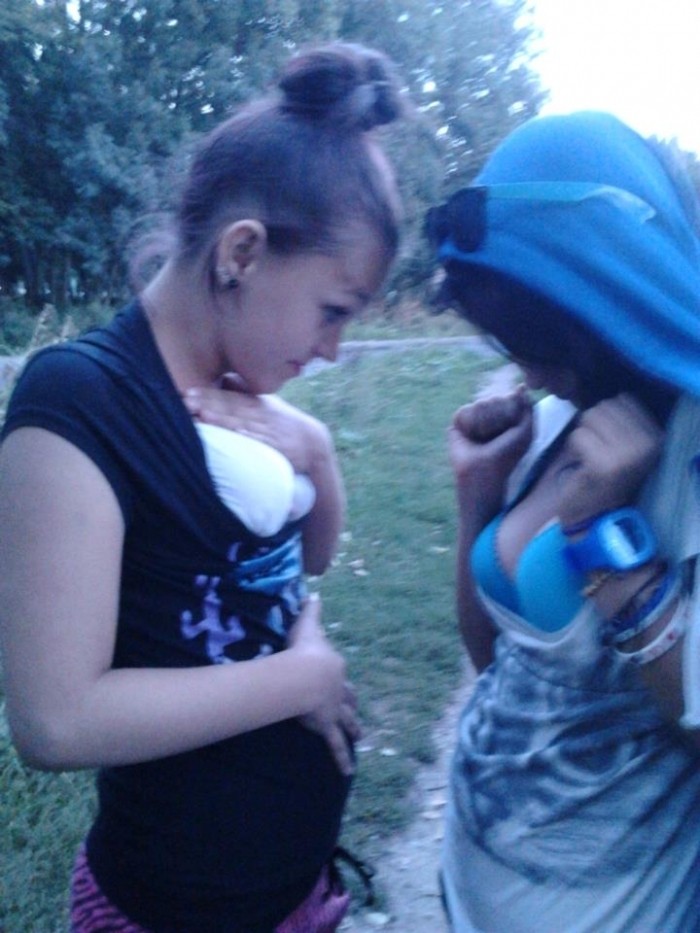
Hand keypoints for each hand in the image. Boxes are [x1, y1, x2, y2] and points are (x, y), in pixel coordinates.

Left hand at [183, 375, 329, 474]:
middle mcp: (260, 414)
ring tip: (200, 415)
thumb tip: (225, 379)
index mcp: (257, 404)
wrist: (314, 443)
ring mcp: (267, 430)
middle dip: (207, 404)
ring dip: (221, 420)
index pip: (229, 397)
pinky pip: (259, 440)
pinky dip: (245, 436)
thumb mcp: (267, 405)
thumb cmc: (285, 424)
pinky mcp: (275, 446)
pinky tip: (232, 434)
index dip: (208, 395)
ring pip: (241, 423)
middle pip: (231, 408)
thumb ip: (245, 393)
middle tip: (184, 401)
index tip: (187, 392)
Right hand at [287, 595, 359, 774]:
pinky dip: (342, 759)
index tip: (333, 676)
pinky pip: (335, 745)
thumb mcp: (308, 625)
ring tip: (360, 737)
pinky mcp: (328, 726)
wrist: (305, 674)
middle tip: (356, 711)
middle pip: (348, 697)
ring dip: (354, 728)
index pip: (337, 670)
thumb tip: (315, 593)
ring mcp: (335, 709)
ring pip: (347, 721)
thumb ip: (312, 610)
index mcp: (335, 666)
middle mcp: (340, 688)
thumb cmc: (303, 649)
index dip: (335, 673)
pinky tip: (348, 771)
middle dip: (351, 703)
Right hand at [449, 386, 533, 520]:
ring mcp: (472, 420)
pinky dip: (470, 422)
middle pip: (493, 398)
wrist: (483, 471)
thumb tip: (521, 387)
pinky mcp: (457, 425)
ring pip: (479, 403)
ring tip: (484, 436)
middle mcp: (488, 418)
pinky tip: (472, 435)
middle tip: (496, 433)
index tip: (510, 422)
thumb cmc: (507, 456)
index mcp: (505, 419)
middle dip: (498, 413)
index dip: (510, 406)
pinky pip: (464, 411)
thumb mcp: (526, 432)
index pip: (507, 398)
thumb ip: (529, 409)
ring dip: (485, 419)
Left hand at [556, 393, 663, 526]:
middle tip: (596, 452)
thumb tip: (607, 393)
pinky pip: (578, 435)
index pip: (624, 400)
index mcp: (657, 437)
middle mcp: (648, 444)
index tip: (607, 441)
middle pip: (605, 406)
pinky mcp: (604, 464)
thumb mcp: (625, 447)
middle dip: (593, 426)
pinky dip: (573, 449)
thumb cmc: (606, 480)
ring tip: (590, 458)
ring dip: (582, 436)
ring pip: (590, 417)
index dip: (606, 417)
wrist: (595, 520)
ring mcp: (628, 454)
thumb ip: (622, 420)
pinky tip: (583, 466)